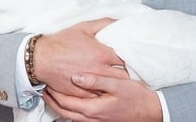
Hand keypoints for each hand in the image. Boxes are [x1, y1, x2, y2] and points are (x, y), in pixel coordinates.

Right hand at [34, 18, 126, 96]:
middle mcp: (99, 70)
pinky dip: (103, 93)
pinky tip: (104, 88)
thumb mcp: (83, 27)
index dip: (131, 58)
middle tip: (128, 70)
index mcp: (102, 54)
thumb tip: (119, 22)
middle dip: (127, 73)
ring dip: (116, 84)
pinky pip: (99, 96)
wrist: (41, 58)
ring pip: (112, 88)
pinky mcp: (82, 93)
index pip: (127, 59)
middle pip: (123, 76)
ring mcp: (91, 84)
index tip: (132, 57)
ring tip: (119, 80)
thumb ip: (104, 23)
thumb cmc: (62, 42)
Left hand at [43, 73, 161, 121]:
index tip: (47, 82)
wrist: (151, 112)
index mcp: (93, 109)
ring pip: (70, 118)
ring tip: (52, 95)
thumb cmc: (136, 97)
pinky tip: (70, 103)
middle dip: (52, 101)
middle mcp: (92, 119)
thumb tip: (75, 77)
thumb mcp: (117, 84)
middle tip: (44, 89)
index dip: (54, 93)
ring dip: (59, 107)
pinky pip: (79, 119)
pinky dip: (70, 112)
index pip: (66, 102)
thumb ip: (96, 80)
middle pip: (64, 112)